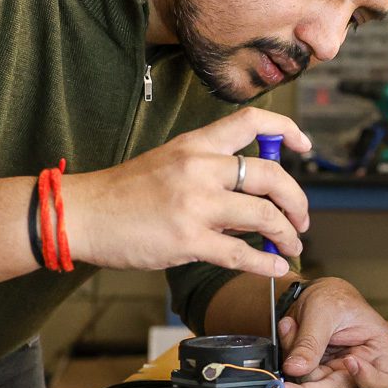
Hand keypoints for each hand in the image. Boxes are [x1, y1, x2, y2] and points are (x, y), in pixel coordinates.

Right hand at [63, 107, 311, 273]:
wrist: (82, 214)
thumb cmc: (124, 193)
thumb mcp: (171, 166)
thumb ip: (214, 179)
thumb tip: (256, 205)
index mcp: (196, 144)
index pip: (252, 121)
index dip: (287, 129)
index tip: (305, 145)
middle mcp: (200, 168)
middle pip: (271, 174)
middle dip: (297, 200)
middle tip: (302, 219)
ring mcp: (195, 204)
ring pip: (264, 215)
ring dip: (287, 234)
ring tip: (292, 246)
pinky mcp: (188, 240)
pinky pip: (240, 254)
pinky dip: (265, 262)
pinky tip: (275, 267)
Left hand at [274, 278, 387, 387]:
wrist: (317, 294)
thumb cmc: (335, 296)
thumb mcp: (323, 310)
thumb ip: (310, 342)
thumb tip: (296, 369)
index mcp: (380, 350)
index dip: (372, 382)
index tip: (349, 362)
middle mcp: (363, 369)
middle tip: (286, 386)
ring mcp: (339, 374)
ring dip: (295, 365)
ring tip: (292, 328)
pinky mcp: (319, 375)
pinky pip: (299, 379)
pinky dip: (288, 360)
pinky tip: (290, 334)